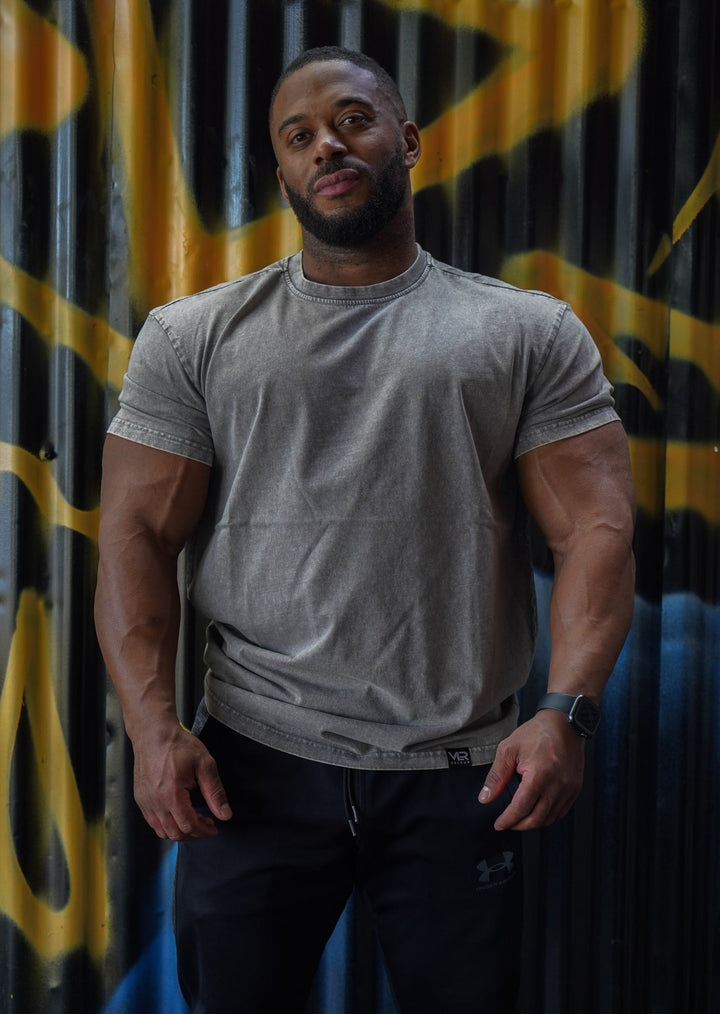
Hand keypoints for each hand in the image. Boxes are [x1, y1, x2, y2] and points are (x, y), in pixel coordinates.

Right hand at [132, 723, 231, 840]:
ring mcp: (145, 802)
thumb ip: (215, 792)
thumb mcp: (205, 764)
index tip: (214, 828)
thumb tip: (225, 814)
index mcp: (172, 794)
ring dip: (180, 832)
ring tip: (194, 821)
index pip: (189, 826)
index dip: (204, 831)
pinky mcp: (140, 799)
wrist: (153, 733)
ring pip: (162, 831)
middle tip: (207, 826)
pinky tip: (178, 816)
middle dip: (194, 834)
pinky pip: (153, 822)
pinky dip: (167, 826)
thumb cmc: (178, 745)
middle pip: (175, 833)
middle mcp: (155, 802)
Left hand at [478, 710, 584, 830]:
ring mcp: (568, 788)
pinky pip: (561, 811)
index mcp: (539, 775)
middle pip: (536, 818)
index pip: (521, 808)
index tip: (499, 824)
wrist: (564, 724)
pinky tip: (537, 811)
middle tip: (508, 823)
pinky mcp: (575, 788)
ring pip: (550, 818)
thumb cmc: (535, 733)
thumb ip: (496, 776)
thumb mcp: (509, 750)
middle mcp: (557, 785)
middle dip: (519, 825)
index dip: (508, 820)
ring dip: (533, 822)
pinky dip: (548, 816)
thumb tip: (485, 798)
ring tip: (520, 818)